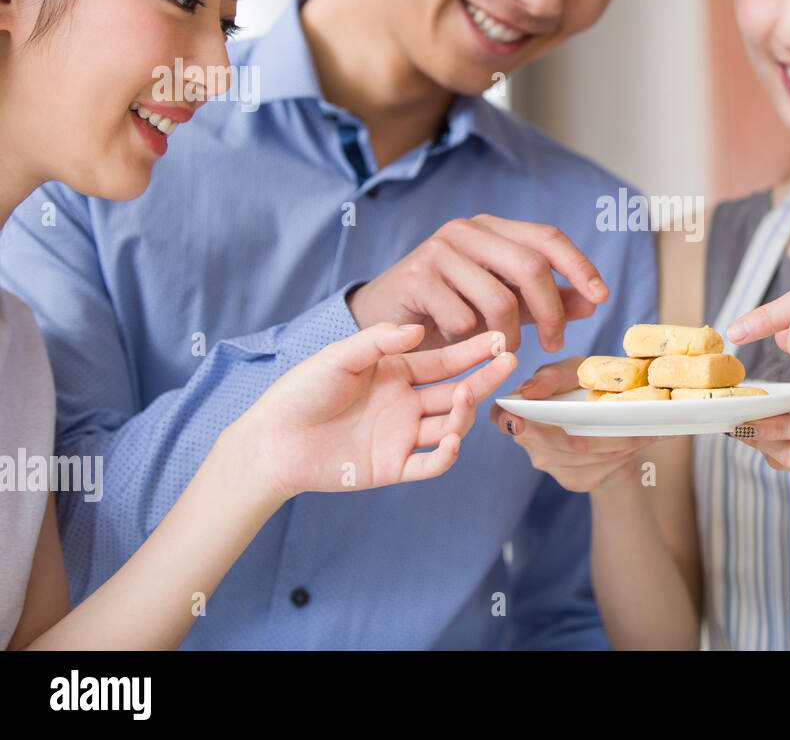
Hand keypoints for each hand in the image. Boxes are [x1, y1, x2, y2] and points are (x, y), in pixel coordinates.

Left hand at [245, 324, 516, 500]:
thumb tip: (418, 329)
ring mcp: (401, 435)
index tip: (501, 339)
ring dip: (465, 415)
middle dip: (485, 378)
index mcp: (396, 372)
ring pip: (450, 427)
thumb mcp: (340, 356)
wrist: (271, 441)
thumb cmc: (300, 392)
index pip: (445, 361)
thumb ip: (379, 340)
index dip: (474, 352)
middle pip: (457, 391)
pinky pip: (429, 464)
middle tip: (511, 363)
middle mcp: (405, 403)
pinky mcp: (392, 466)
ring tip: (467, 401)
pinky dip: (446, 456)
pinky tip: (453, 441)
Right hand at [346, 215, 608, 353]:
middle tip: (553, 344)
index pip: (548, 238)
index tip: (602, 298)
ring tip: (497, 347)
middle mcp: (467, 231)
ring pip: (499, 298)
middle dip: (551, 312)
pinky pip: (464, 318)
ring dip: (507, 335)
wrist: (382, 319)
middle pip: (531, 266)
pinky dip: (468, 339)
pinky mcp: (417, 277)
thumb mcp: (503, 305)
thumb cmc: (447, 310)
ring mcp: (439, 250)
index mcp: (493, 230)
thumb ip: (546, 302)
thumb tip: (593, 300)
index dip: (580, 267)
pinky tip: (454, 339)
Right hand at [489, 357, 673, 493]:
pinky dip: (623, 454)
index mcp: (522, 408)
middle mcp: (530, 440)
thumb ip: (552, 376)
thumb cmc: (587, 387)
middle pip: (552, 441)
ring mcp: (551, 463)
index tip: (518, 421)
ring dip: (615, 442)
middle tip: (618, 422)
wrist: (614, 423)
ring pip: (583, 455)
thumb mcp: (574, 372)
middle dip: (587, 433)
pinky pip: (599, 468)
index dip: (506, 420)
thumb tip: (529, 390)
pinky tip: (638, 441)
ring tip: (641, 428)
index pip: (501, 416)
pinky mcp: (573, 479)